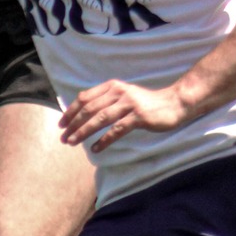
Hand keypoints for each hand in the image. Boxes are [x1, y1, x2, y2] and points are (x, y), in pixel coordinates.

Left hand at [58, 78, 185, 152]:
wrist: (174, 103)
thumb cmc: (147, 103)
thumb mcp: (125, 96)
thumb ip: (107, 100)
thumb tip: (85, 111)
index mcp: (112, 86)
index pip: (85, 97)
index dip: (70, 111)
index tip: (61, 123)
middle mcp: (118, 93)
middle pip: (89, 108)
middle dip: (73, 124)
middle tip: (63, 137)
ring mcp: (129, 104)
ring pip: (100, 118)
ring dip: (84, 132)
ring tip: (73, 142)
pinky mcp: (138, 117)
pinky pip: (116, 130)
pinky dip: (104, 140)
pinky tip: (95, 149)